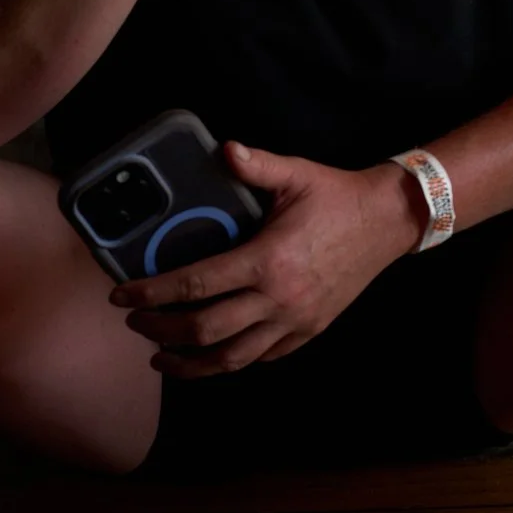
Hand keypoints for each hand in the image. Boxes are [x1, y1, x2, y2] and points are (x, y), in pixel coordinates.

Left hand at [112, 141, 423, 376]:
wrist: (390, 221)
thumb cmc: (339, 196)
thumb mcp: (297, 174)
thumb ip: (256, 165)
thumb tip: (222, 149)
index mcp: (268, 260)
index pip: (195, 285)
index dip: (151, 293)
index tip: (122, 295)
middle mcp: (278, 299)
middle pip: (204, 330)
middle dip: (159, 329)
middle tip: (135, 320)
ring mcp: (296, 321)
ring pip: (231, 359)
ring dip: (189, 363)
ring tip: (162, 357)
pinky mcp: (310, 330)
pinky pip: (262, 357)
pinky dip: (232, 360)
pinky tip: (214, 352)